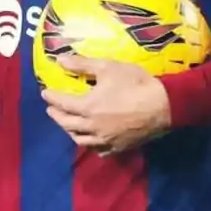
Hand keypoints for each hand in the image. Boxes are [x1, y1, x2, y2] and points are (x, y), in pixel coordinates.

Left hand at [41, 55, 171, 154]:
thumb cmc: (136, 83)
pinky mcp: (120, 147)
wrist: (166, 105)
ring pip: (81, 140)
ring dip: (70, 131)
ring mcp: (106, 140)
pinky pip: (99, 150)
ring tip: (68, 124)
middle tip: (51, 109)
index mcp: (88, 107)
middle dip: (56, 116)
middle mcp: (93, 127)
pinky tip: (91, 140)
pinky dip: (91, 145)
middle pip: (67, 124)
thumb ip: (82, 64)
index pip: (62, 103)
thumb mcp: (108, 67)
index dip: (51, 98)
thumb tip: (60, 60)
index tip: (45, 93)